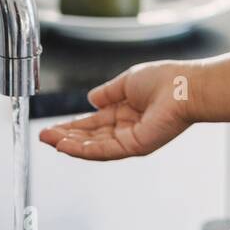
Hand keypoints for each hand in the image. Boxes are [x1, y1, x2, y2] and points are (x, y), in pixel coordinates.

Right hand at [37, 60, 199, 159]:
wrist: (186, 86)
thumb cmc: (166, 79)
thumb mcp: (128, 81)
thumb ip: (108, 92)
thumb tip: (90, 99)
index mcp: (127, 110)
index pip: (94, 122)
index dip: (73, 125)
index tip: (53, 127)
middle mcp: (128, 127)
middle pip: (91, 137)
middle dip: (66, 137)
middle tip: (44, 137)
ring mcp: (131, 139)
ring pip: (94, 146)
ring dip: (70, 145)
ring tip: (50, 141)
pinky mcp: (135, 146)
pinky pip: (104, 150)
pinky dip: (84, 149)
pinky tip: (66, 145)